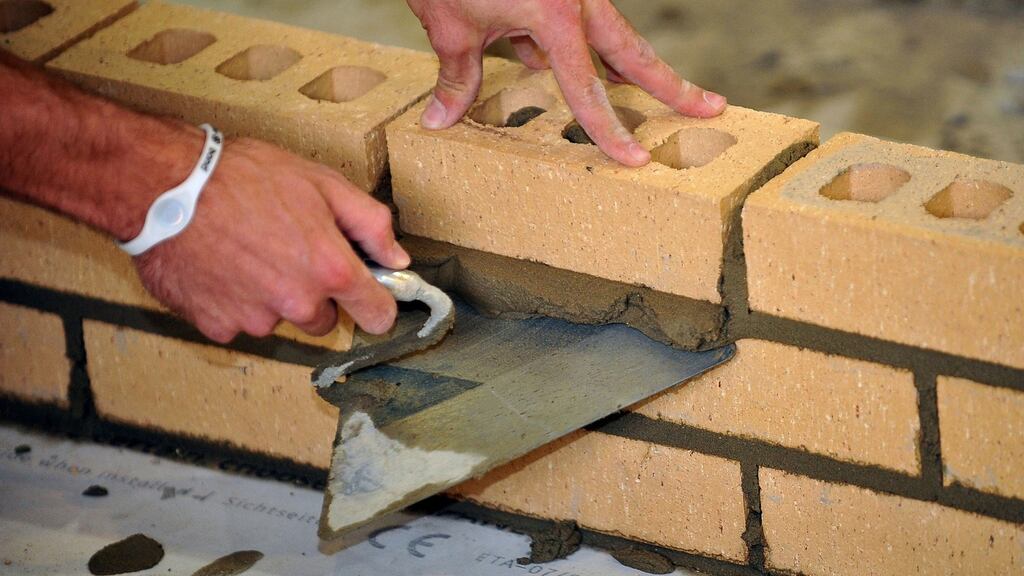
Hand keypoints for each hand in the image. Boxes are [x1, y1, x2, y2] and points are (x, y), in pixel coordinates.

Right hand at [135, 138, 408, 342]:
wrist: (166, 186)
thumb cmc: (244, 177)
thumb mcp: (322, 183)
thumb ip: (370, 224)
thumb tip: (397, 258)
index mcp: (331, 270)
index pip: (378, 316)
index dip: (375, 304)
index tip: (367, 295)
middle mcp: (298, 304)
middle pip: (324, 320)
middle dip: (313, 294)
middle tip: (287, 252)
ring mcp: (256, 320)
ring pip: (278, 320)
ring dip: (270, 297)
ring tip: (246, 252)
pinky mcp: (217, 326)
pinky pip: (237, 322)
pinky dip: (232, 301)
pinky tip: (220, 266)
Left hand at [407, 0, 726, 166]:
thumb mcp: (448, 25)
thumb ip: (456, 76)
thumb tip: (440, 119)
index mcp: (555, 15)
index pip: (587, 88)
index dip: (609, 130)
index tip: (636, 158)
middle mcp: (576, 0)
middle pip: (634, 52)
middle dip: (672, 85)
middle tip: (712, 107)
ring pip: (612, 38)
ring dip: (631, 69)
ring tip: (667, 95)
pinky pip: (576, 26)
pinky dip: (579, 48)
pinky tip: (565, 65)